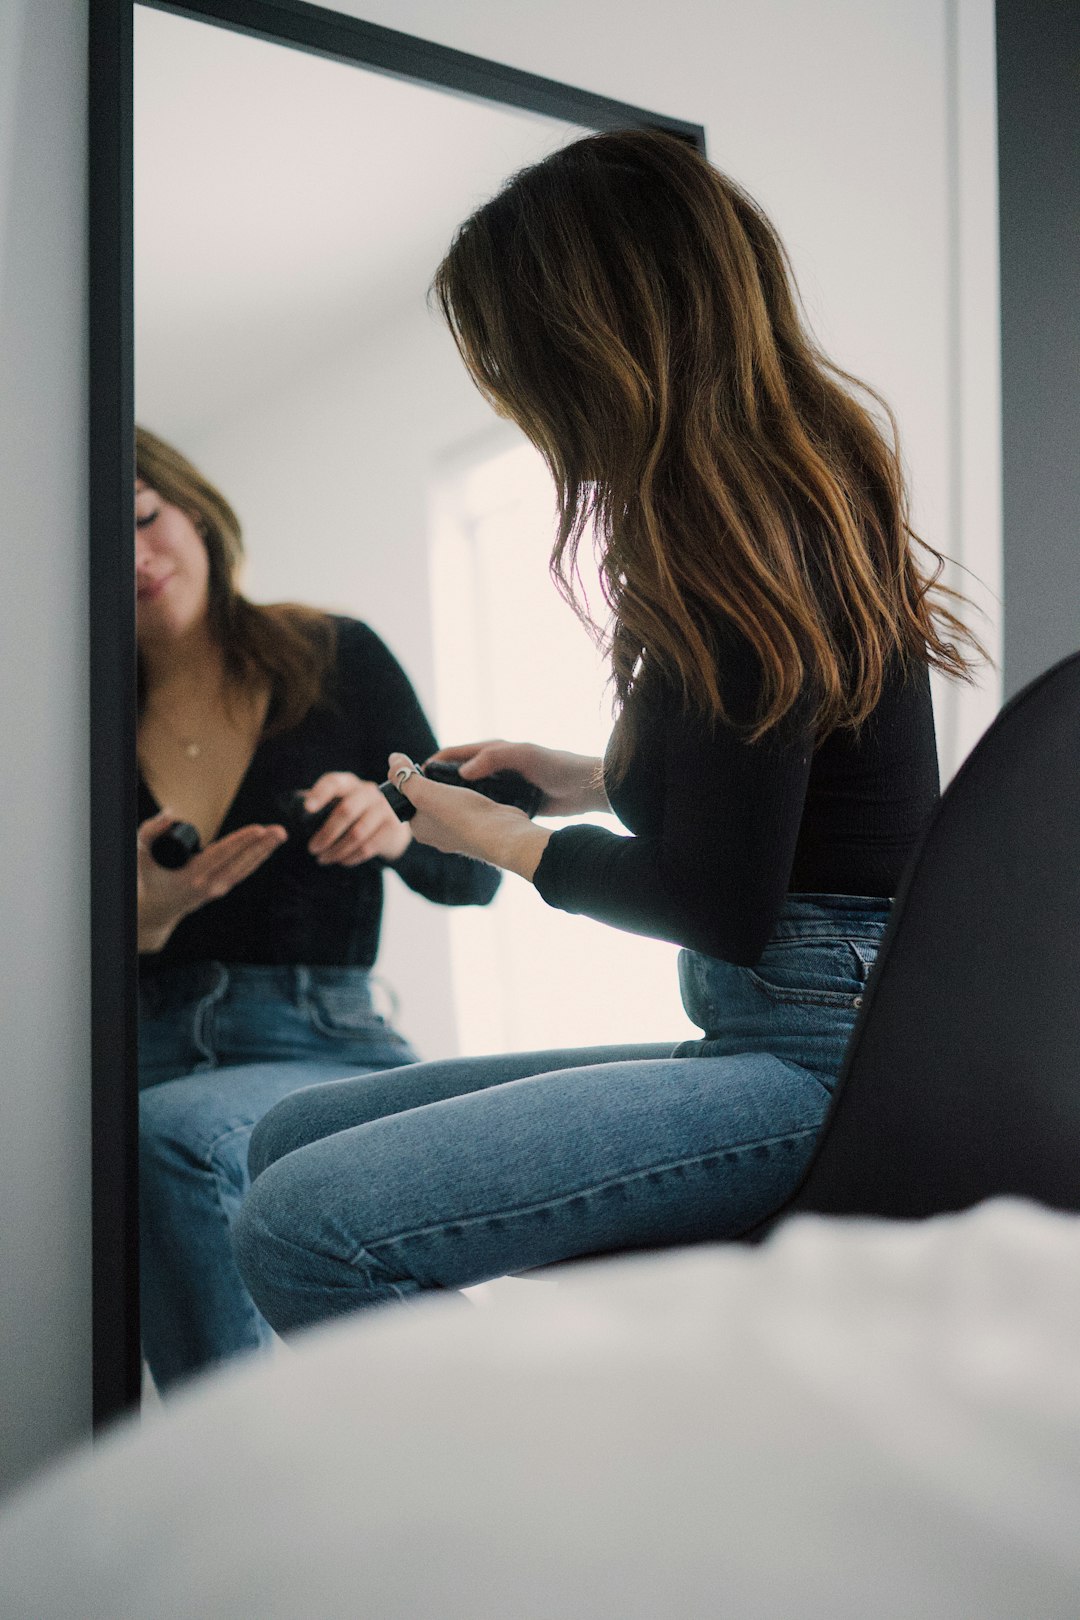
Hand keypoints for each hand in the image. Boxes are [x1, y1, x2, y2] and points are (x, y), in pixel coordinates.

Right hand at [137, 809, 286, 952]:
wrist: (154, 911)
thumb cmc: (148, 878)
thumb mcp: (141, 854)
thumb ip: (151, 831)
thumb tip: (170, 813)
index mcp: (190, 877)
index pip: (221, 855)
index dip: (241, 841)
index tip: (258, 829)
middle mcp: (207, 885)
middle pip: (240, 863)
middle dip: (261, 846)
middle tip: (279, 831)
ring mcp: (216, 889)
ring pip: (245, 868)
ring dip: (264, 851)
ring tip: (279, 835)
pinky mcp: (221, 889)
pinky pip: (242, 872)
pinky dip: (256, 859)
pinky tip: (267, 846)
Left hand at [303, 772, 412, 865]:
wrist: (389, 822)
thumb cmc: (353, 812)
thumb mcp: (338, 802)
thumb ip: (320, 805)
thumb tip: (295, 813)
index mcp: (349, 783)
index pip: (334, 782)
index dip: (320, 793)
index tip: (307, 808)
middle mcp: (369, 791)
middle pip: (346, 811)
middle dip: (326, 833)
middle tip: (312, 849)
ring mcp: (384, 809)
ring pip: (357, 833)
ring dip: (337, 850)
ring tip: (323, 859)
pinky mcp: (392, 828)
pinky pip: (369, 847)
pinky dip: (351, 857)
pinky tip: (341, 861)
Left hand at [387, 753, 549, 880]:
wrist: (502, 833)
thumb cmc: (462, 814)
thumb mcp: (425, 791)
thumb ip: (405, 776)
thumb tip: (393, 759)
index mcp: (420, 830)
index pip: (409, 802)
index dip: (413, 782)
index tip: (423, 767)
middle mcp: (437, 835)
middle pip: (430, 802)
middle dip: (435, 785)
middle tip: (443, 770)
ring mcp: (460, 833)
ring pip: (450, 804)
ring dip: (454, 790)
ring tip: (460, 776)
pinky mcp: (480, 827)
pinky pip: (470, 808)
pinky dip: (471, 796)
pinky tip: (477, 788)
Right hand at [424, 740, 608, 817]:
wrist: (585, 788)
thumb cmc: (556, 765)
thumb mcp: (524, 756)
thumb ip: (494, 758)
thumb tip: (463, 771)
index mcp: (492, 750)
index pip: (453, 754)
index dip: (433, 764)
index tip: (414, 777)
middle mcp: (493, 766)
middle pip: (457, 775)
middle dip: (440, 786)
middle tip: (421, 803)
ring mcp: (502, 785)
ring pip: (470, 794)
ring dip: (456, 803)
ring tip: (438, 819)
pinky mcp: (511, 802)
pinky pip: (487, 808)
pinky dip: (475, 815)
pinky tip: (465, 828)